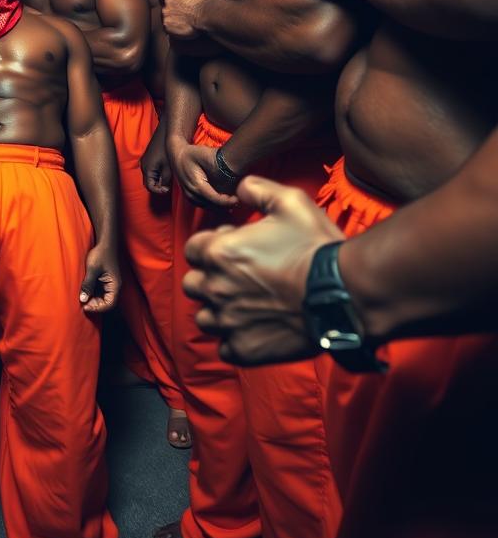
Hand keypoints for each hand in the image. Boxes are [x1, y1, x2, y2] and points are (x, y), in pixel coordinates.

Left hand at [80, 244, 120, 312]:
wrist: (105, 242)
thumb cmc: (101, 254)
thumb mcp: (92, 269)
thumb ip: (88, 285)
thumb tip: (83, 299)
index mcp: (115, 285)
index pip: (109, 304)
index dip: (98, 308)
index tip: (86, 307)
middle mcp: (114, 286)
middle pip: (106, 302)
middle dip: (94, 304)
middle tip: (82, 303)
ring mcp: (109, 284)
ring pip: (102, 298)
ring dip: (92, 299)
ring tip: (82, 298)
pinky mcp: (104, 281)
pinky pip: (99, 291)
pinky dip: (92, 294)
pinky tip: (84, 292)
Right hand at [140, 126, 170, 194]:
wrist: (167, 133)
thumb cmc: (168, 149)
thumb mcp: (169, 168)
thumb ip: (166, 181)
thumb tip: (165, 189)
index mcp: (147, 169)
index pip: (150, 187)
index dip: (159, 191)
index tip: (167, 190)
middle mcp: (143, 165)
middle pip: (148, 182)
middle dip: (157, 186)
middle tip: (168, 187)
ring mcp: (144, 160)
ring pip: (149, 176)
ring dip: (157, 180)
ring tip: (168, 179)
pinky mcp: (148, 157)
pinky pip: (150, 169)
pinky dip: (156, 173)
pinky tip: (165, 171)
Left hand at [162, 0, 218, 38]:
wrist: (208, 15)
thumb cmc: (208, 0)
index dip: (179, 0)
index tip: (185, 5)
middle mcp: (168, 0)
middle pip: (168, 6)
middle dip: (174, 10)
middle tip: (184, 15)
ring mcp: (166, 13)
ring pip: (166, 17)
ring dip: (173, 20)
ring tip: (183, 23)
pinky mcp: (166, 25)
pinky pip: (167, 28)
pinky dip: (172, 30)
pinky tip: (180, 30)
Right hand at [170, 142, 238, 209]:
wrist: (176, 156)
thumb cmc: (191, 154)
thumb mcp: (204, 154)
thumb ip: (217, 162)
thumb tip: (231, 167)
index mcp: (196, 185)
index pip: (214, 199)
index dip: (226, 202)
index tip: (237, 199)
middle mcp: (191, 193)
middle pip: (211, 206)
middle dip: (225, 205)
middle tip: (238, 201)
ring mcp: (190, 197)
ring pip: (208, 207)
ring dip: (220, 207)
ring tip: (233, 202)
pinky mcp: (190, 197)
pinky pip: (204, 205)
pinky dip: (214, 205)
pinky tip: (223, 203)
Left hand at [182, 175, 344, 365]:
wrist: (346, 293)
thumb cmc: (316, 246)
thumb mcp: (290, 201)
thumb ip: (257, 189)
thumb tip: (240, 188)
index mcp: (219, 253)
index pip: (193, 249)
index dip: (212, 246)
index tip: (235, 249)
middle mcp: (215, 287)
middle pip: (193, 284)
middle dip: (210, 278)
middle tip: (239, 277)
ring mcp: (228, 321)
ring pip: (205, 317)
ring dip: (219, 310)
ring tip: (246, 305)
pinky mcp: (245, 349)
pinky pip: (226, 347)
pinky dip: (236, 340)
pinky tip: (256, 328)